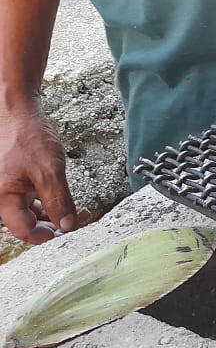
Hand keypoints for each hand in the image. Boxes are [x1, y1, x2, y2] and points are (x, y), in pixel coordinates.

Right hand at [0, 110, 78, 243]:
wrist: (16, 111)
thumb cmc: (26, 135)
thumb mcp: (49, 170)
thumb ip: (58, 200)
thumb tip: (67, 225)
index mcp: (2, 197)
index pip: (23, 230)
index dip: (47, 236)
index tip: (69, 235)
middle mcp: (2, 195)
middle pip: (27, 222)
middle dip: (53, 225)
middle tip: (77, 222)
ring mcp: (8, 188)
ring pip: (30, 210)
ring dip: (52, 213)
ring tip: (76, 212)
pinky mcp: (15, 180)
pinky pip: (30, 198)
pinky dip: (47, 201)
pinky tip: (63, 200)